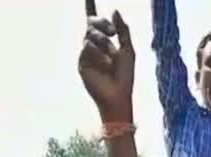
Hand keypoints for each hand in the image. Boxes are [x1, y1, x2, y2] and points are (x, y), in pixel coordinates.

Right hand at [79, 0, 134, 121]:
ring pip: (90, 35)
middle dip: (101, 24)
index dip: (90, 7)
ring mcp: (86, 54)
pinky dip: (98, 53)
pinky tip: (105, 64)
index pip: (95, 22)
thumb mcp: (128, 50)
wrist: (118, 95)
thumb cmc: (125, 76)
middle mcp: (94, 47)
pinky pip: (87, 47)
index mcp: (105, 43)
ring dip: (103, 41)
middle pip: (92, 24)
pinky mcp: (82, 63)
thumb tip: (114, 10)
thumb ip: (123, 30)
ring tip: (111, 56)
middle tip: (112, 33)